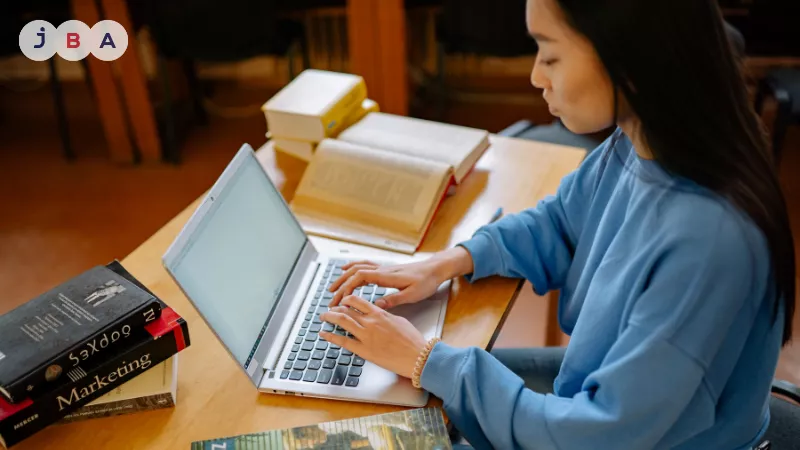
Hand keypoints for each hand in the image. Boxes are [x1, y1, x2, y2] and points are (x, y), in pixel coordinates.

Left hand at [319, 295, 426, 378]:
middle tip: (329, 309)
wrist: (418, 356)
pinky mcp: (364, 350)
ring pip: (342, 322)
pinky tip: (323, 334)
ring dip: (330, 318)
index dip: (347, 300)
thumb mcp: (400, 321)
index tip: (342, 301)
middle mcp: (370, 322)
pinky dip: (331, 336)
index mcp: (380, 314)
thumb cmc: (413, 340)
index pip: (358, 301)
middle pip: (346, 310)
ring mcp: (366, 336)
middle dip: (335, 309)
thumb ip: (386, 316)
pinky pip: (343, 341)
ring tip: (323, 317)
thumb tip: (379, 314)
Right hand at [328, 251, 466, 309]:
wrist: (435, 269)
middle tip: (331, 299)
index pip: (360, 277)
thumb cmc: (426, 282)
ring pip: (357, 268)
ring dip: (343, 277)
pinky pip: (364, 265)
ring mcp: (383, 268)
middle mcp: (382, 270)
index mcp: (386, 276)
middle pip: (354, 273)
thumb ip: (394, 299)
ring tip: (333, 288)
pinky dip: (352, 267)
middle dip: (340, 285)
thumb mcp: (413, 294)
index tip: (340, 299)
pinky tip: (346, 270)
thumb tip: (377, 305)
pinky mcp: (385, 269)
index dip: (347, 287)